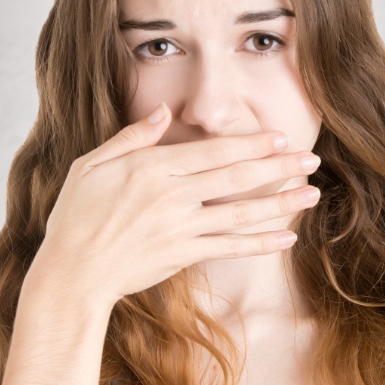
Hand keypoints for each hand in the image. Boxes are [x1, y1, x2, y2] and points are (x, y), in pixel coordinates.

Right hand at [28, 102, 321, 306]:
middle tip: (311, 159)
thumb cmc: (76, 215)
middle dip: (278, 167)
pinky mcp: (183, 255)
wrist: (71, 273)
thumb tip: (164, 112)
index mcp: (153, 168)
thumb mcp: (91, 164)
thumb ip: (133, 137)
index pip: (214, 151)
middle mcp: (173, 197)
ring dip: (280, 203)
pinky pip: (230, 247)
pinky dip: (260, 243)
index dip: (251, 144)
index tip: (280, 138)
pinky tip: (287, 237)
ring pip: (241, 212)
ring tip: (312, 194)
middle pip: (236, 178)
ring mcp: (181, 228)